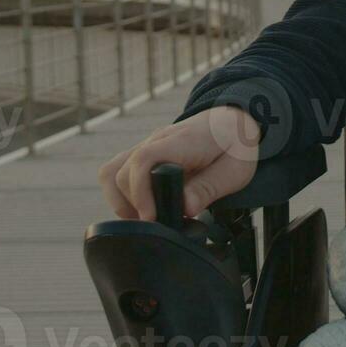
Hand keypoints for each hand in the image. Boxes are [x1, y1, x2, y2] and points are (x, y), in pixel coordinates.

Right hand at [98, 105, 262, 220]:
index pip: (144, 159)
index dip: (141, 192)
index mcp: (182, 142)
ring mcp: (146, 146)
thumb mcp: (234, 171)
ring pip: (111, 173)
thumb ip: (209, 188)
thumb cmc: (234, 147)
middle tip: (158, 223)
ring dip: (122, 201)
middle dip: (134, 205)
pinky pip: (115, 172)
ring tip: (148, 217)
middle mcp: (157, 140)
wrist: (231, 123)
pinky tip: (143, 207)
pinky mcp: (141, 154)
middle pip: (121, 173)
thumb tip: (186, 208)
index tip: (152, 218)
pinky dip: (120, 194)